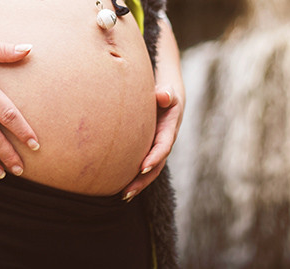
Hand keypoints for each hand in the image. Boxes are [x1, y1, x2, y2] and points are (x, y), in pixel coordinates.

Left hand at [121, 83, 183, 201]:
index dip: (154, 158)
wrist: (167, 101)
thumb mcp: (168, 93)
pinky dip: (133, 180)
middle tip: (127, 191)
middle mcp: (164, 144)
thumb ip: (166, 94)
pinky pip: (141, 169)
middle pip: (155, 166)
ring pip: (149, 172)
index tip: (143, 167)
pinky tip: (119, 190)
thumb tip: (163, 95)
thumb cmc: (165, 96)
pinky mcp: (147, 152)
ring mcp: (156, 150)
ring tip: (123, 196)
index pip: (163, 147)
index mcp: (169, 131)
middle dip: (142, 180)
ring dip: (137, 185)